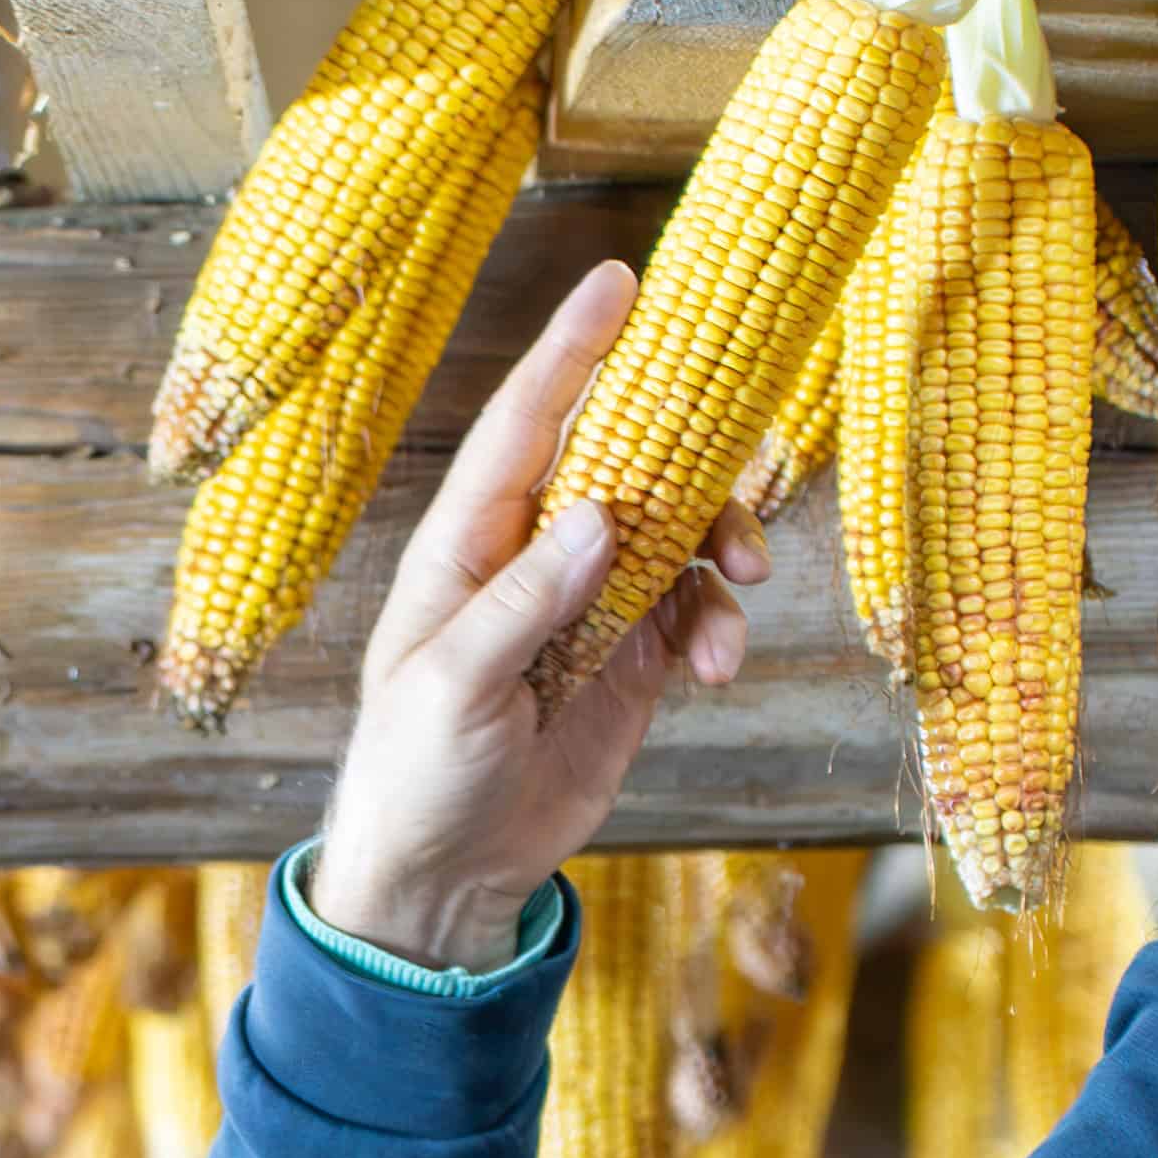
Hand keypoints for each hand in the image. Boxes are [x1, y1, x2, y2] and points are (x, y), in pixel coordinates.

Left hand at [301, 260, 763, 970]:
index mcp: (469, 543)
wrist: (445, 879)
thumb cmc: (416, 773)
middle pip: (624, 462)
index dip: (572, 350)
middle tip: (742, 475)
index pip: (525, 424)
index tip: (620, 279)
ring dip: (719, 552)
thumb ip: (526, 600)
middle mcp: (532, 557)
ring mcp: (586, 606)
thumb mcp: (454, 687)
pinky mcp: (627, 661)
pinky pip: (692, 611)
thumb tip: (601, 514)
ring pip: (674, 534)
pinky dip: (717, 625)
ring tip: (742, 595)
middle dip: (690, 457)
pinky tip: (715, 667)